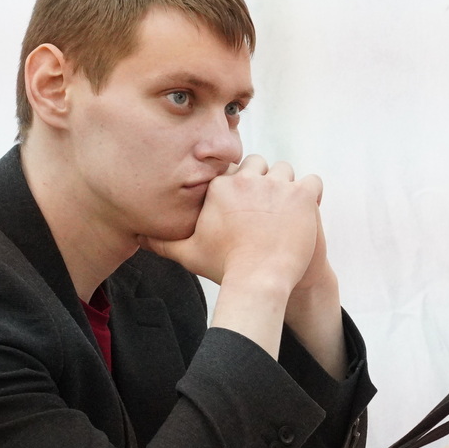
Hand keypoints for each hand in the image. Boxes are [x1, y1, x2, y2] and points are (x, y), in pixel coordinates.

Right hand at [142, 154, 320, 291]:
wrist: (258, 282)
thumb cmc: (224, 268)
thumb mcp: (187, 253)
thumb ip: (162, 242)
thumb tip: (137, 238)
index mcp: (221, 187)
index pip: (233, 170)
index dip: (241, 186)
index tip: (245, 204)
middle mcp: (247, 180)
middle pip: (259, 165)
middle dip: (263, 181)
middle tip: (266, 208)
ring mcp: (276, 185)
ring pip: (285, 170)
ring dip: (286, 187)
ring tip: (285, 212)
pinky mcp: (301, 195)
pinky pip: (312, 181)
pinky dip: (311, 193)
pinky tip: (304, 211)